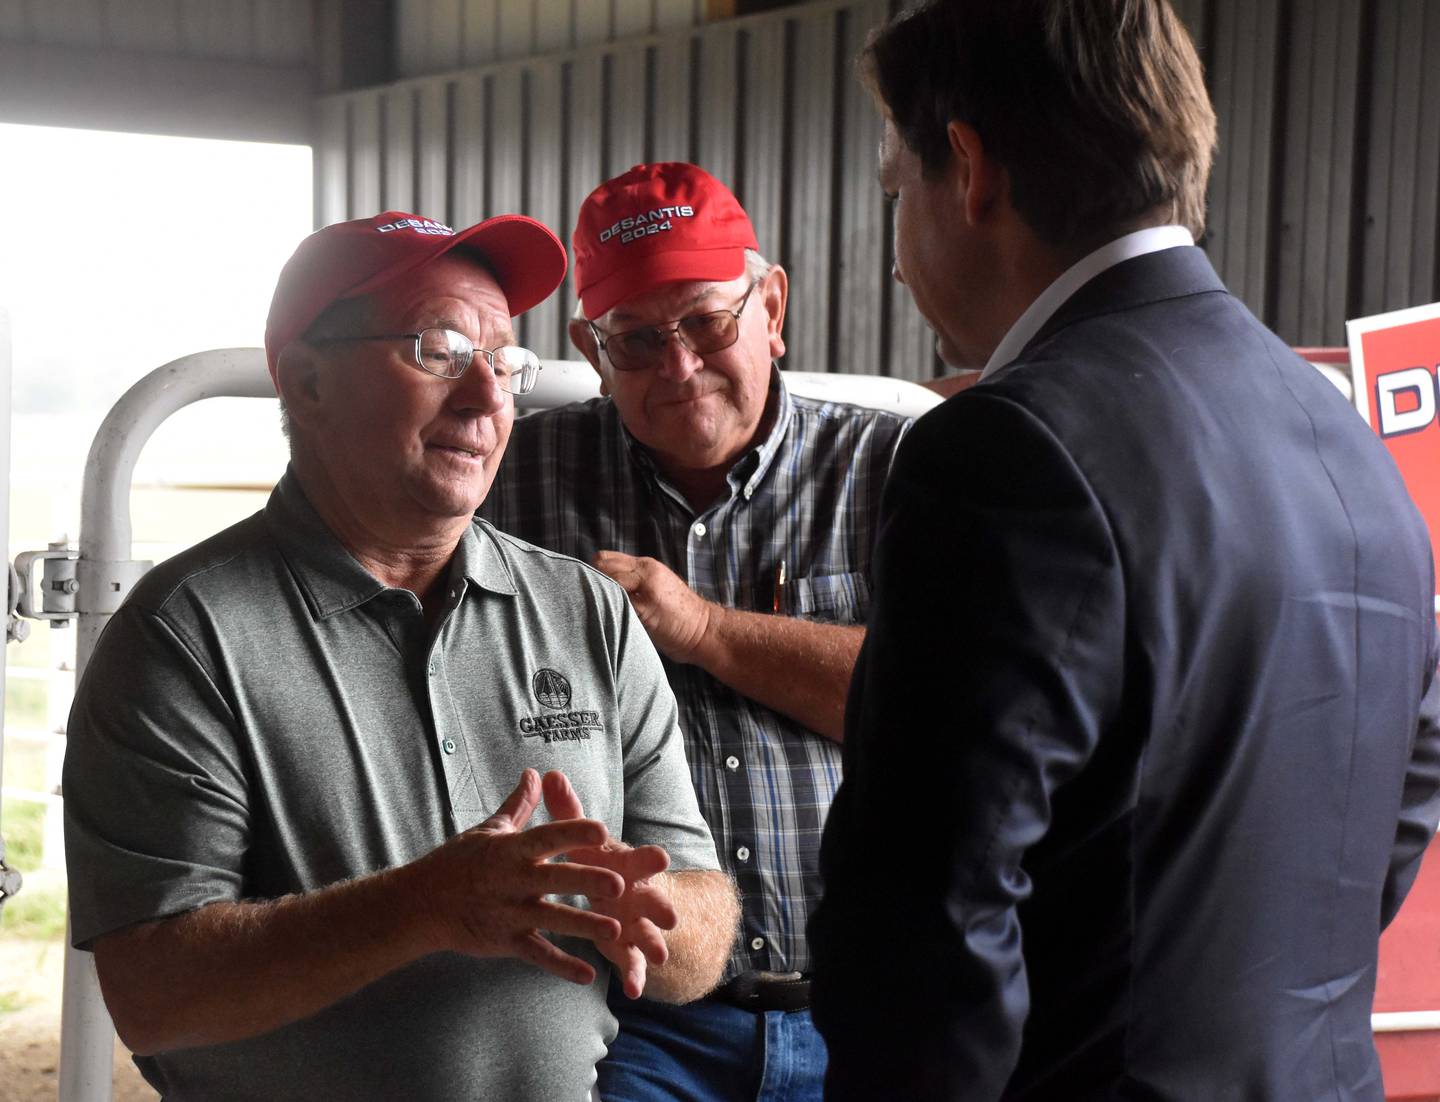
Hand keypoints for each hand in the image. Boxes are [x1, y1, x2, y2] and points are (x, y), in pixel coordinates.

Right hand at [411, 769, 628, 985]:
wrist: (420, 904)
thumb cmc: (457, 862)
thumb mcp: (488, 830)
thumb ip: (518, 805)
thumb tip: (535, 773)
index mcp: (510, 850)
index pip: (545, 837)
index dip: (573, 833)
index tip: (602, 829)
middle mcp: (512, 881)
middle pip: (555, 879)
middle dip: (586, 881)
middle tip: (619, 884)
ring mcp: (509, 913)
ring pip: (552, 920)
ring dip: (584, 926)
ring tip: (616, 930)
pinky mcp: (505, 942)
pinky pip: (537, 955)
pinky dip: (562, 966)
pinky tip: (589, 975)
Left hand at [541, 770, 676, 998]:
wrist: (624, 891)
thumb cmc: (600, 861)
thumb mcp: (584, 838)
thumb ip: (568, 811)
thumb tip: (548, 773)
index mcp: (625, 865)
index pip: (639, 859)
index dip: (649, 859)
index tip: (661, 857)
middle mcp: (636, 892)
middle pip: (652, 899)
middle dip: (661, 907)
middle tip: (671, 917)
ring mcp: (635, 921)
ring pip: (648, 933)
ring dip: (654, 944)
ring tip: (661, 957)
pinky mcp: (626, 946)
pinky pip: (632, 962)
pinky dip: (635, 975)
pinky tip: (634, 991)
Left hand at [592, 550, 713, 662]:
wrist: (705, 630)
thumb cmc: (678, 617)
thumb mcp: (655, 589)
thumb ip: (633, 584)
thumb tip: (602, 588)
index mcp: (646, 565)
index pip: (606, 558)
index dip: (591, 572)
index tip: (584, 588)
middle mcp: (646, 570)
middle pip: (602, 564)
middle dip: (588, 580)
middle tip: (584, 599)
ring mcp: (646, 586)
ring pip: (607, 579)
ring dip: (596, 593)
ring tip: (592, 609)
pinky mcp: (646, 606)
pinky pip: (616, 600)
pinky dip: (606, 607)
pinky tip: (602, 619)